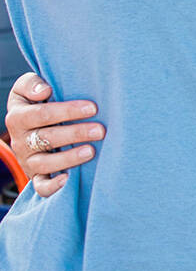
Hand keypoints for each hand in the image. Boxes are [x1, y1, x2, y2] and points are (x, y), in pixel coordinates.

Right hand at [4, 72, 101, 196]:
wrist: (34, 124)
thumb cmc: (39, 101)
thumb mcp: (27, 88)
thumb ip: (31, 84)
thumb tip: (43, 91)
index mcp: (18, 117)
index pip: (41, 114)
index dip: (67, 111)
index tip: (93, 107)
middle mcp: (21, 141)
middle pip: (47, 138)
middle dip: (75, 133)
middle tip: (101, 130)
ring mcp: (28, 160)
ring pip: (44, 163)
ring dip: (69, 158)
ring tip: (92, 151)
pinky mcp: (36, 176)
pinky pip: (40, 187)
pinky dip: (53, 186)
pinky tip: (70, 179)